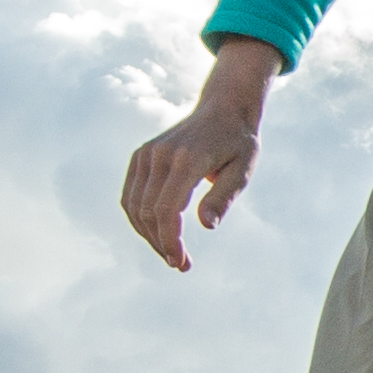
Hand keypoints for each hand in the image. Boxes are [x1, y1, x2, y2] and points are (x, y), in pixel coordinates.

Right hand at [121, 40, 278, 271]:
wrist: (222, 109)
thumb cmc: (238, 142)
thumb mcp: (243, 170)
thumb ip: (223, 197)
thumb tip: (207, 226)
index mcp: (187, 159)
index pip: (167, 209)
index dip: (170, 240)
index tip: (181, 263)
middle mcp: (160, 155)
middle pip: (148, 212)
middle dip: (161, 244)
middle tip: (182, 264)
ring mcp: (146, 154)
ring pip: (134, 207)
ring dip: (148, 235)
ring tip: (171, 253)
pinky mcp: (140, 157)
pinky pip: (130, 196)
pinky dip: (139, 219)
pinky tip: (157, 234)